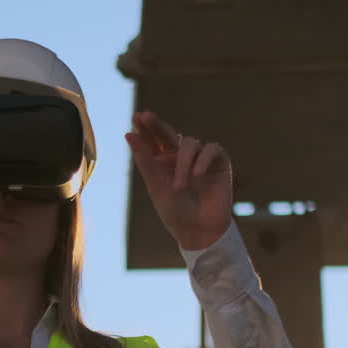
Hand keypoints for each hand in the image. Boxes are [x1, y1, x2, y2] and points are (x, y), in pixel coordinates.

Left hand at [126, 110, 232, 250]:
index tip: (137, 117)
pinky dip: (203, 160)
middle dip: (157, 125)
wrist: (199, 231)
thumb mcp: (155, 185)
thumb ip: (144, 160)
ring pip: (190, 143)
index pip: (153, 140)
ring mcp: (200, 158)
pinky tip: (198, 175)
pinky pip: (212, 149)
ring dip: (183, 163)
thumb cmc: (175, 211)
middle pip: (168, 134)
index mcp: (162, 162)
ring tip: (180, 186)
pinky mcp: (218, 162)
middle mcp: (180, 157)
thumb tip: (129, 134)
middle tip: (146, 117)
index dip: (146, 128)